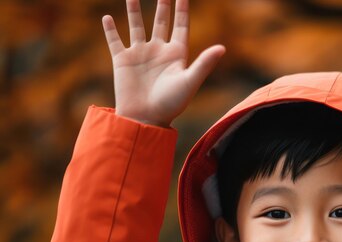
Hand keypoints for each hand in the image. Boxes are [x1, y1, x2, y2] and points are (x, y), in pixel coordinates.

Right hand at [102, 0, 224, 126]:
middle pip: (161, 22)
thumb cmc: (171, 104)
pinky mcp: (122, 61)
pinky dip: (110, 30)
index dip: (182, 10)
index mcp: (176, 55)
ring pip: (136, 26)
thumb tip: (222, 48)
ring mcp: (140, 55)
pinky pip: (115, 41)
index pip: (181, 26)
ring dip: (134, 10)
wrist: (146, 119)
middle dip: (163, 5)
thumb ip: (204, 64)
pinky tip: (107, 17)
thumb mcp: (189, 82)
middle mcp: (159, 51)